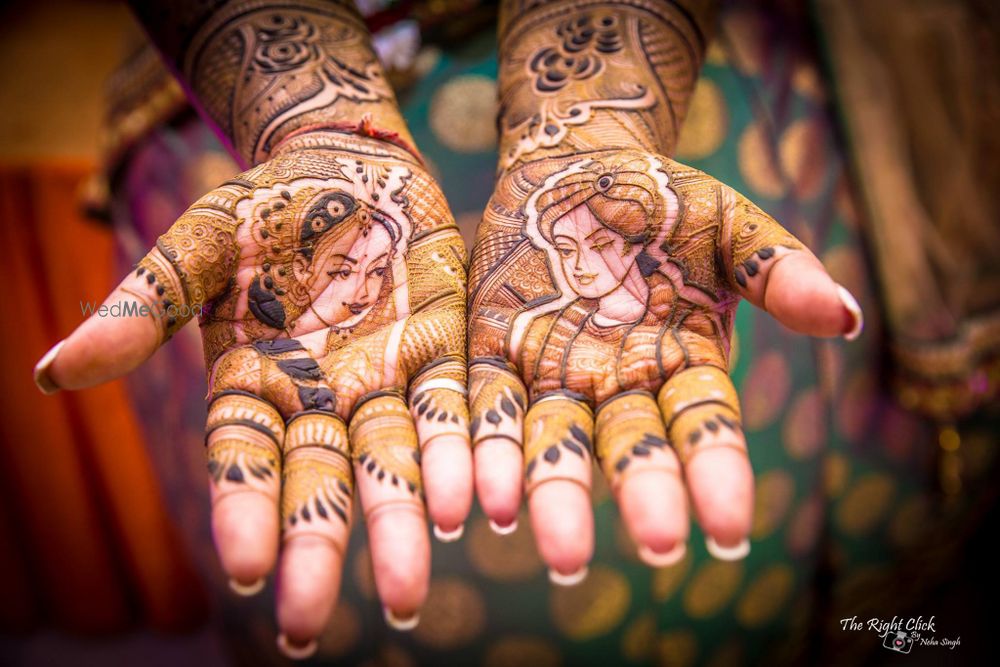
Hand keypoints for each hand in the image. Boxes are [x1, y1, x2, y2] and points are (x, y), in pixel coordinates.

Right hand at [34, 133, 470, 649]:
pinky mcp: (440, 351)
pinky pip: (453, 410)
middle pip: (319, 482)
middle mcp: (318, 399)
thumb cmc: (265, 206)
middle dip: (317, 547)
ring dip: (402, 523)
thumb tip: (52, 372)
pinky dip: (466, 455)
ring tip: (406, 593)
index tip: (247, 569)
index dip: (245, 510)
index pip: (244, 461)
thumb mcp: (201, 244)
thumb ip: (146, 305)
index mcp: (252, 383)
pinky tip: (481, 505)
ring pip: (394, 462)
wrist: (349, 166)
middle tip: (308, 626)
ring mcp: (382, 380)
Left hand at [468, 148, 860, 577]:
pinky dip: (488, 451)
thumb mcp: (730, 226)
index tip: (730, 530)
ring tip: (555, 551)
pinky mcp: (494, 355)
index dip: (717, 471)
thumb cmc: (667, 202)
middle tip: (657, 547)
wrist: (579, 171)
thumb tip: (846, 318)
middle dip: (642, 492)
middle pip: (631, 445)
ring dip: (554, 493)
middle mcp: (620, 383)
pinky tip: (487, 498)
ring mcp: (555, 373)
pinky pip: (490, 407)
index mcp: (685, 363)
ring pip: (555, 442)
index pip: (706, 424)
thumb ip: (778, 271)